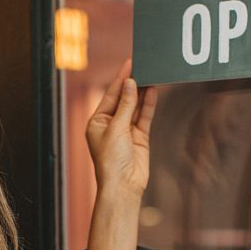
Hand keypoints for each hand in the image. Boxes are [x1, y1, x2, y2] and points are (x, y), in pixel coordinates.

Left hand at [86, 59, 157, 197]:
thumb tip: (131, 84)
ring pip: (136, 106)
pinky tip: (153, 91)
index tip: (130, 63)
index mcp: (97, 122)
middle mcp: (110, 125)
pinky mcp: (139, 137)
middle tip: (143, 66)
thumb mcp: (116, 128)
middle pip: (123, 99)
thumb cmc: (111, 160)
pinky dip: (149, 105)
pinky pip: (144, 117)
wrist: (123, 185)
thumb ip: (126, 105)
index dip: (120, 79)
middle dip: (133, 84)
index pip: (110, 95)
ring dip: (143, 92)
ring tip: (151, 74)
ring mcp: (126, 131)